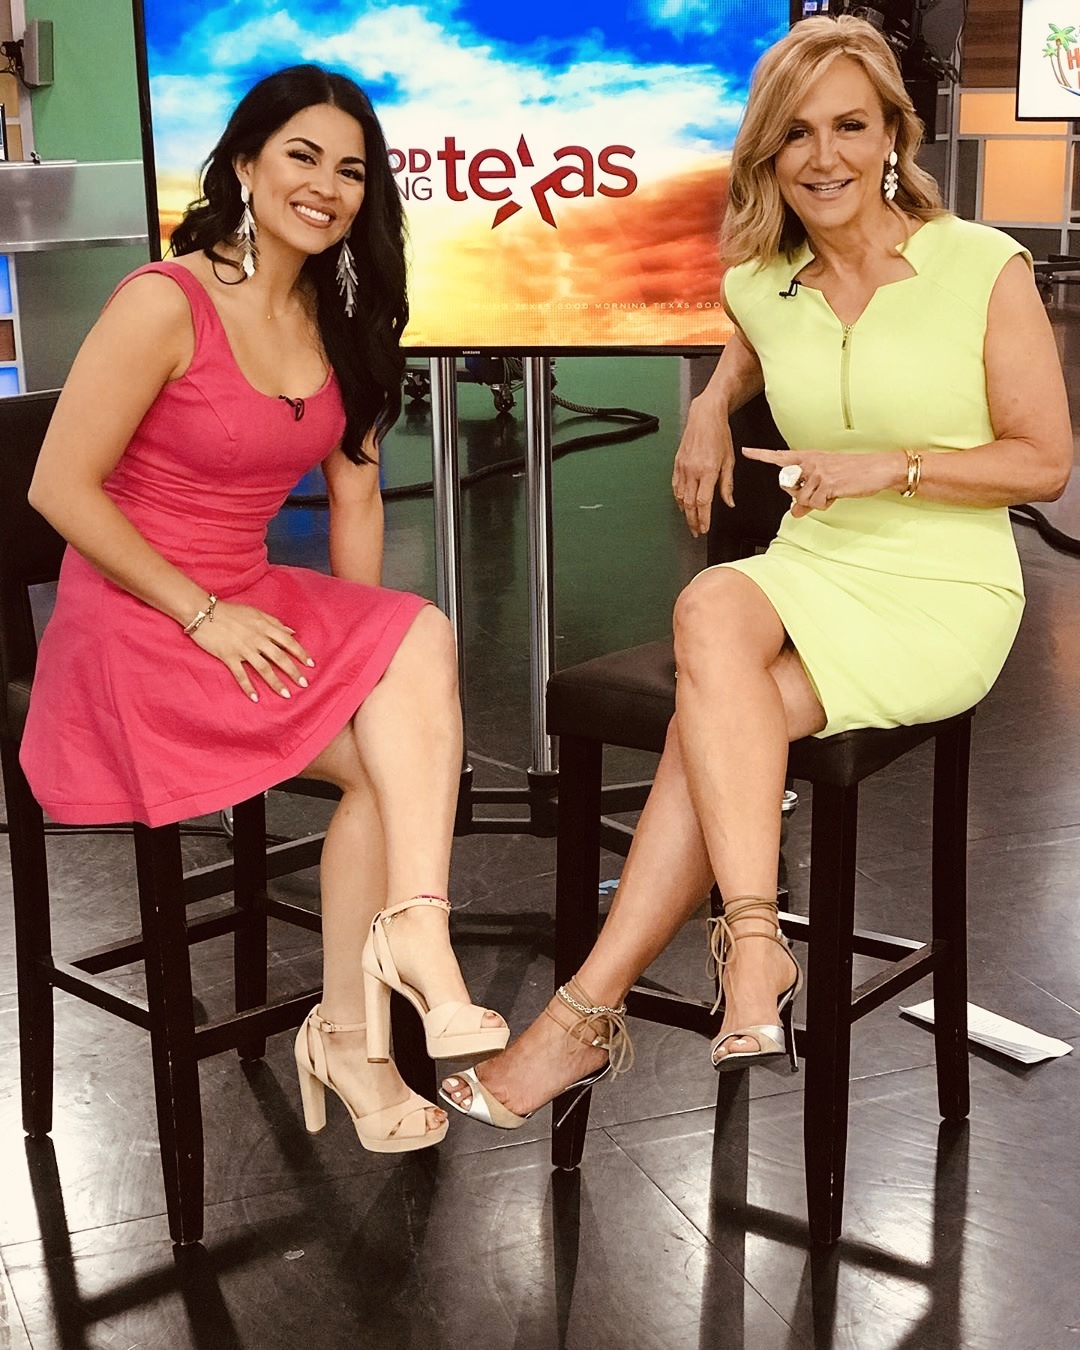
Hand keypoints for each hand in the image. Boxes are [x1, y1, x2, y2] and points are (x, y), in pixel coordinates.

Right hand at [187, 600, 314, 701]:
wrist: (203, 611)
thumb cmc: (231, 611)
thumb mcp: (256, 612)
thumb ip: (275, 623)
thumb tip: (292, 632)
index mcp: (264, 627)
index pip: (288, 641)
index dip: (300, 653)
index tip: (311, 664)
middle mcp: (256, 638)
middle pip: (279, 657)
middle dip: (293, 672)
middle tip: (303, 684)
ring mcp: (243, 648)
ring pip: (263, 668)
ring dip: (275, 683)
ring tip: (285, 694)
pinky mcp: (228, 656)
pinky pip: (240, 674)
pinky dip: (248, 687)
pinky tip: (255, 698)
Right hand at [672, 395, 735, 537]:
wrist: (704, 416)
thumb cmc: (719, 435)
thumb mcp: (729, 460)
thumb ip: (727, 484)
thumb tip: (729, 502)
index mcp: (707, 470)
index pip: (703, 502)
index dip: (703, 518)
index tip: (705, 529)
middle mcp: (692, 471)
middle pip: (689, 503)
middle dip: (692, 520)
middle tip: (697, 532)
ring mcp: (682, 468)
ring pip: (680, 497)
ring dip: (685, 513)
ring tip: (691, 522)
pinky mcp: (676, 464)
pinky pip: (675, 486)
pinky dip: (678, 499)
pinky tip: (682, 506)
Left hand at [742, 446, 906, 517]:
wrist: (878, 468)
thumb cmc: (855, 472)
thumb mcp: (828, 483)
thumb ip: (808, 497)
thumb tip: (794, 512)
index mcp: (810, 456)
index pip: (781, 456)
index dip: (761, 455)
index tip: (746, 451)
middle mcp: (811, 462)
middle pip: (787, 486)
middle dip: (798, 495)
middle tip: (819, 491)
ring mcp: (818, 472)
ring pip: (801, 498)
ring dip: (815, 502)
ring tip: (831, 492)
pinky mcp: (827, 483)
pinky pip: (814, 503)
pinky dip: (824, 505)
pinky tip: (835, 495)